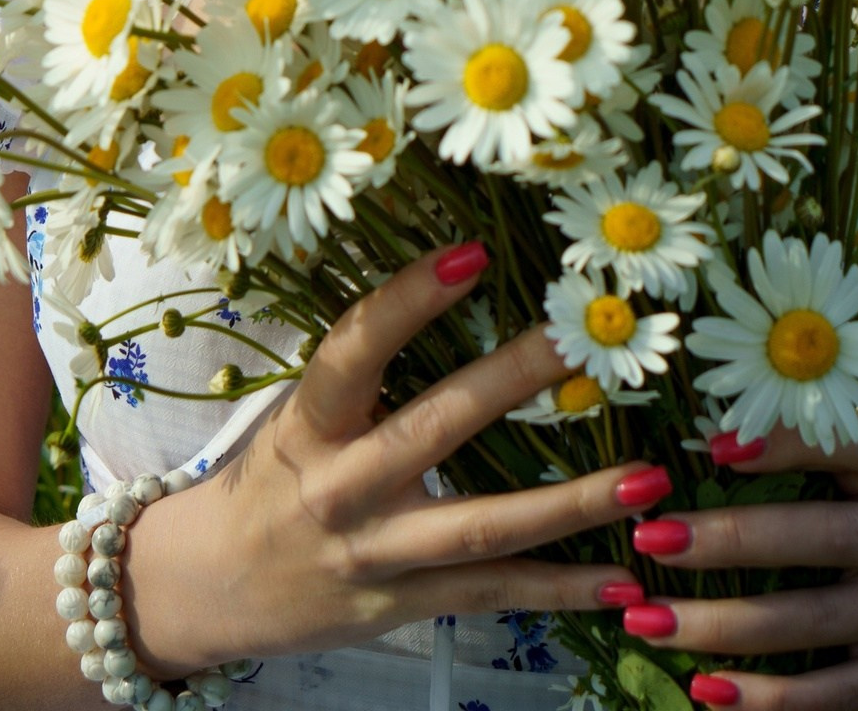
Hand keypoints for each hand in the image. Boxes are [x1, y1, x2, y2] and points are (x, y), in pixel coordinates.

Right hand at [161, 242, 656, 667]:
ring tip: (646, 475)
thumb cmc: (271, 476)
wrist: (210, 586)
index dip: (412, 298)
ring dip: (573, 501)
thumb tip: (457, 286)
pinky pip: (493, 594)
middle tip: (584, 340)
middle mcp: (342, 486)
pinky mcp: (405, 605)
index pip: (356, 347)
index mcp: (311, 423)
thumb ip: (364, 370)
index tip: (475, 253)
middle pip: (437, 425)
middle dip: (516, 378)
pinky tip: (621, 578)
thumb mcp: (297, 415)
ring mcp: (377, 552)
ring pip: (485, 524)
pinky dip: (561, 589)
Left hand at [618, 420, 857, 709]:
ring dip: (724, 625)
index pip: (852, 441)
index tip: (713, 446)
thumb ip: (776, 465)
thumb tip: (671, 455)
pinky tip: (708, 690)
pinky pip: (832, 692)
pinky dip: (766, 695)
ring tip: (651, 622)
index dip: (788, 441)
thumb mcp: (831, 485)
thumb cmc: (844, 529)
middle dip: (730, 539)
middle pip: (824, 535)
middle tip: (651, 541)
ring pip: (814, 619)